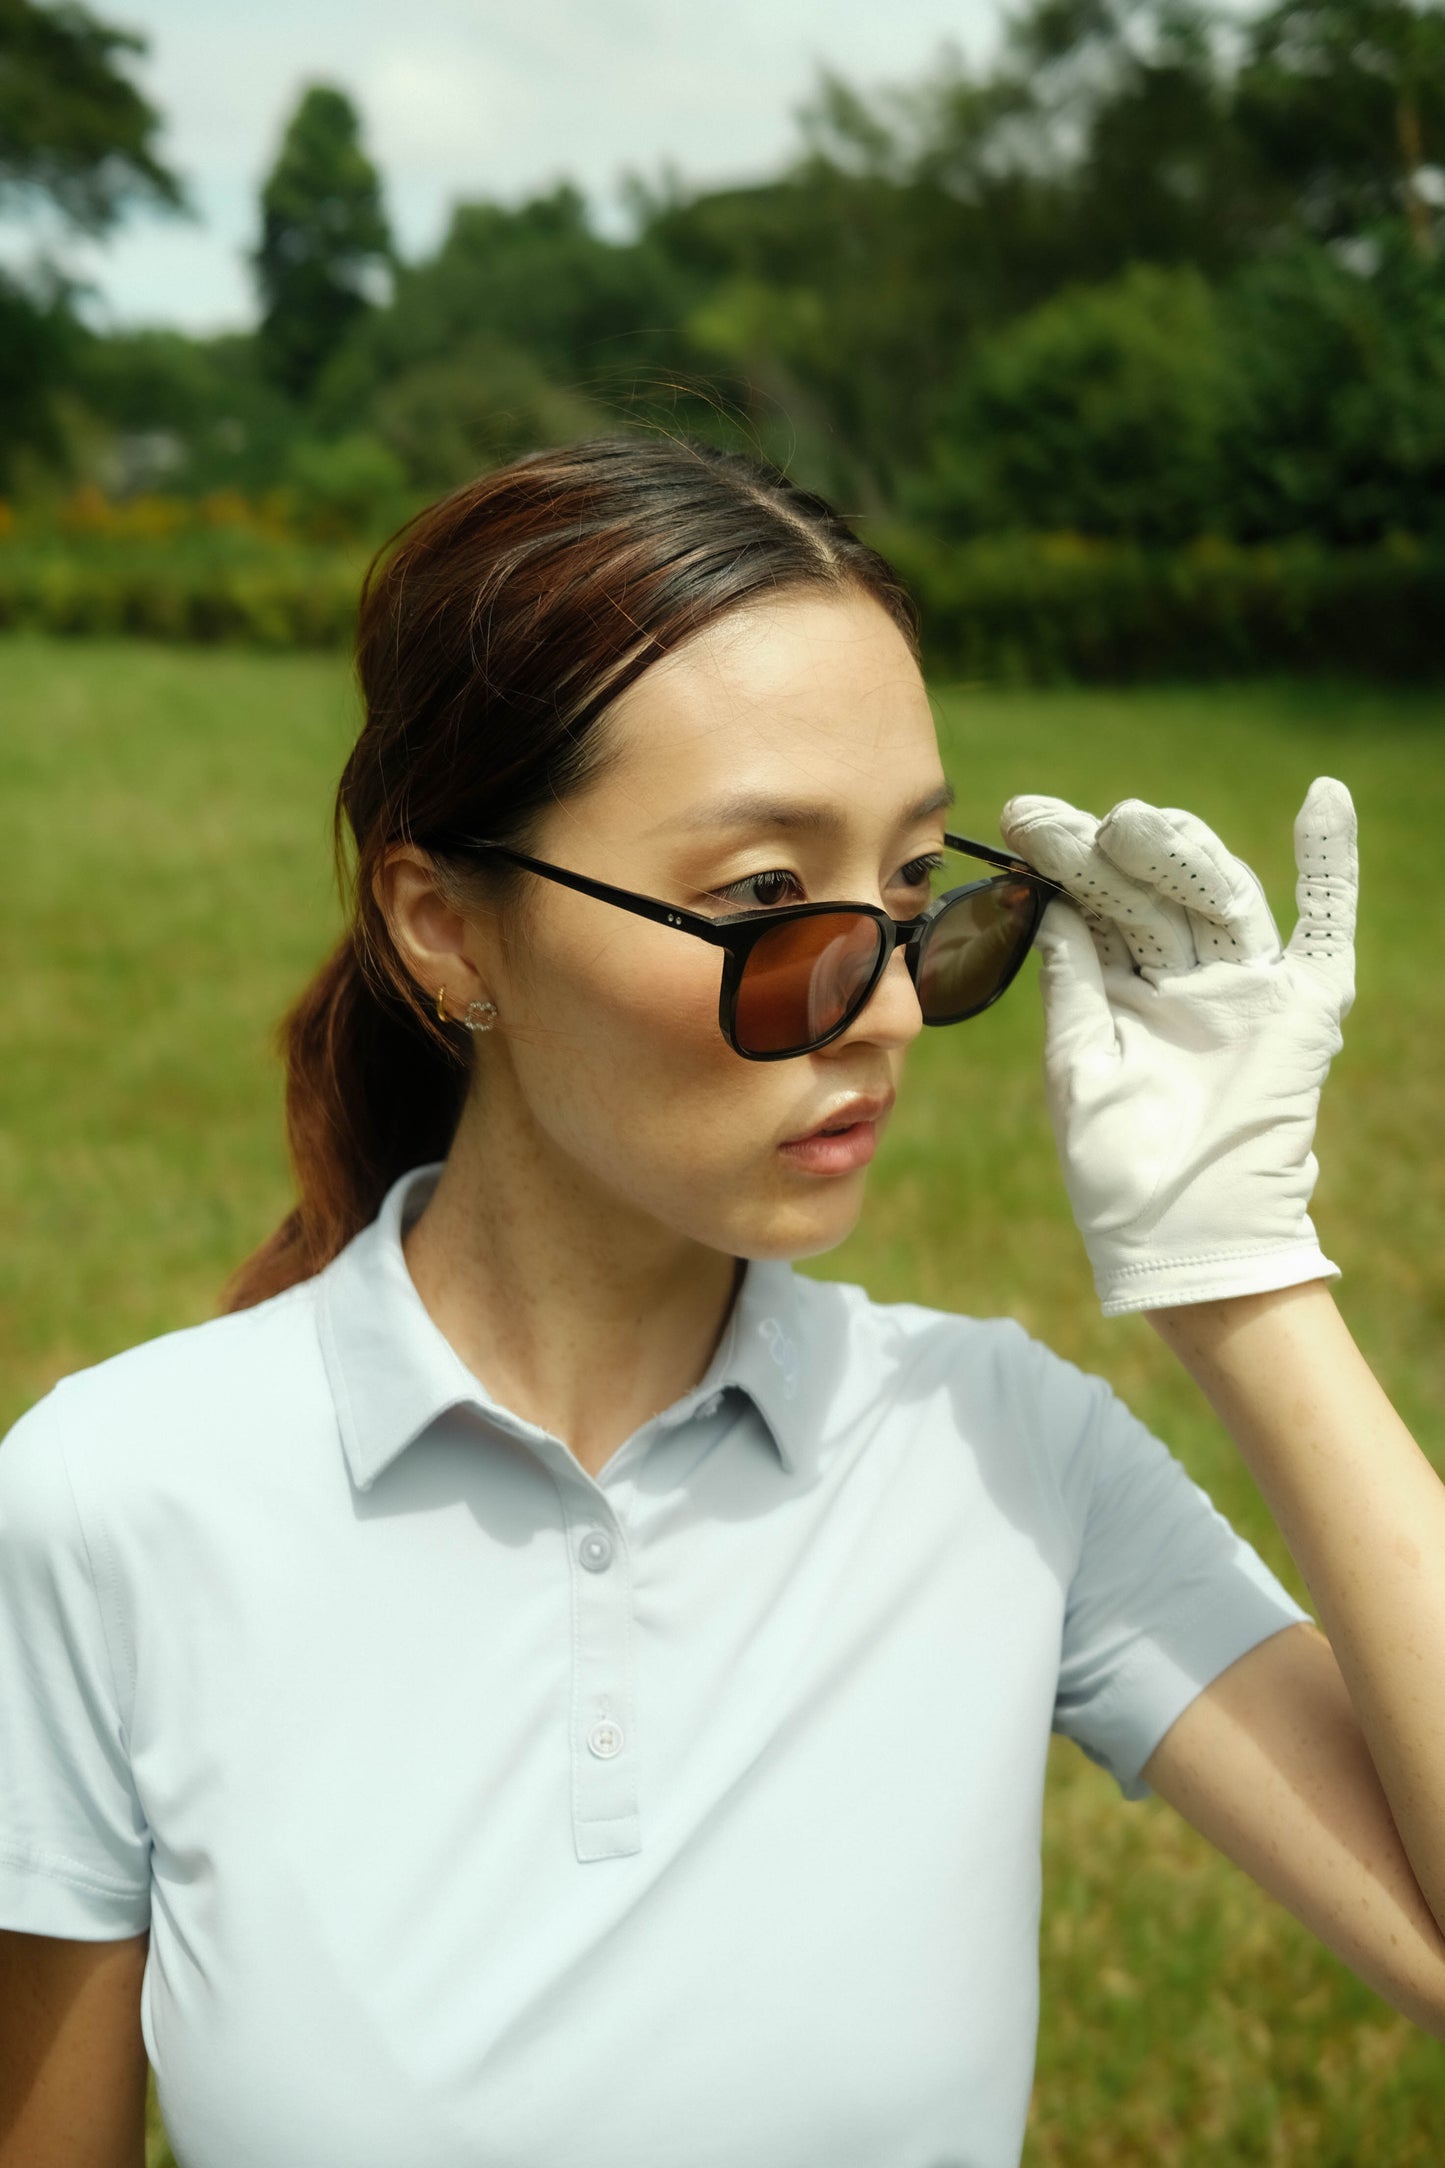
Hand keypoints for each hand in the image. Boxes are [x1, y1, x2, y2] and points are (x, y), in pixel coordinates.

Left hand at [998, 779, 1357, 1316]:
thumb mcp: (1077, 1071)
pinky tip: (1323, 799)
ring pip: (1218, 898)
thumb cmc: (1120, 1174)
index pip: (1098, 906)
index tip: (1021, 820)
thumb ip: (1073, 987)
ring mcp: (1246, 990)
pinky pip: (1325, 927)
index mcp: (1125, 993)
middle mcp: (1186, 982)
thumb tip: (1050, 908)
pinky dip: (1332, 866)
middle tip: (1055, 823)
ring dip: (1179, 852)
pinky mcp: (1303, 1010)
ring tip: (1133, 822)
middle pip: (1152, 893)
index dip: (1063, 861)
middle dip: (1104, 852)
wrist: (1185, 1245)